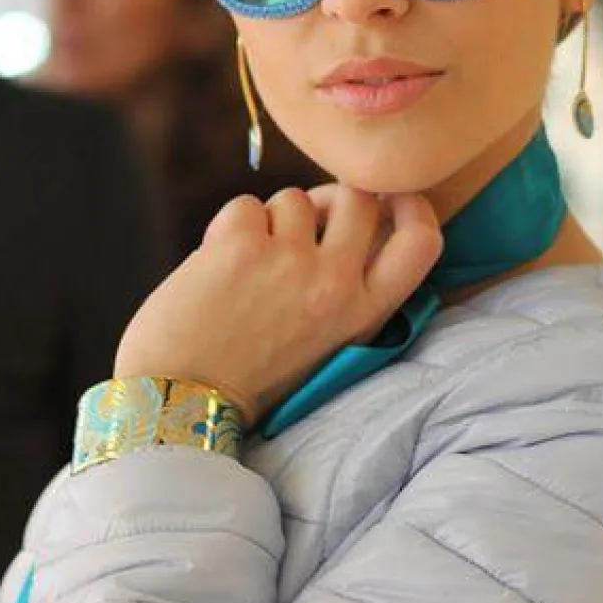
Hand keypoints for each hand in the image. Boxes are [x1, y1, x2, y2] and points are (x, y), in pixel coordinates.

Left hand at [113, 186, 441, 426]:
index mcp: (363, 314)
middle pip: (358, 198)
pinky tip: (218, 266)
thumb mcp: (326, 342)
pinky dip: (229, 227)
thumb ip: (345, 287)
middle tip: (303, 223)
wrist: (179, 405)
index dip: (412, 205)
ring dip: (270, 221)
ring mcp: (289, 262)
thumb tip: (343, 213)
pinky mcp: (241, 247)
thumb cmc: (248, 373)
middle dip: (330, 198)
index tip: (390, 198)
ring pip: (294, 198)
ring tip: (248, 267)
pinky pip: (245, 206)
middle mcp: (335, 284)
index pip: (422, 241)